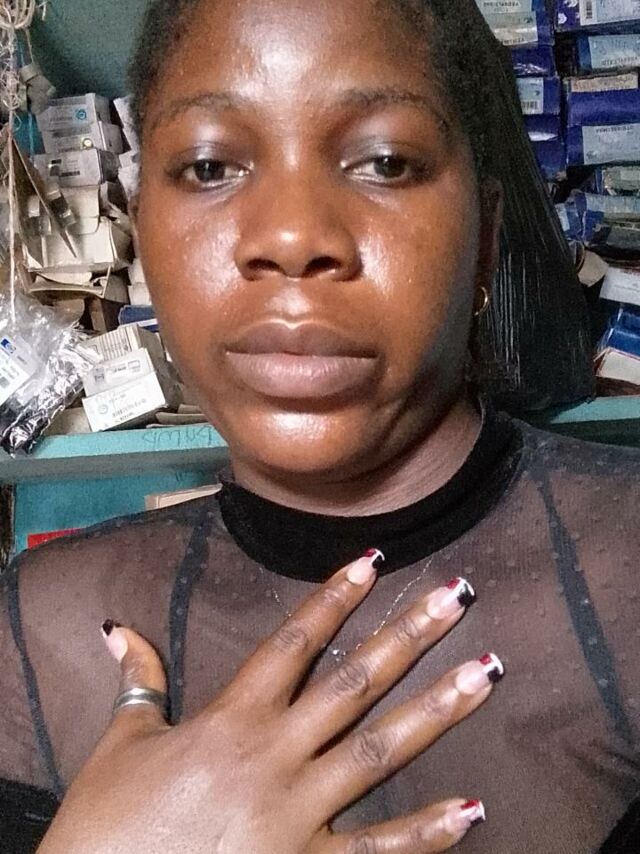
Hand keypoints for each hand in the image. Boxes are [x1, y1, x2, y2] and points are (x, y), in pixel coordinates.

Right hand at [38, 553, 501, 853]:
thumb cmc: (106, 825)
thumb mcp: (120, 743)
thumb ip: (139, 681)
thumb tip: (118, 628)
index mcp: (232, 717)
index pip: (293, 641)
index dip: (334, 598)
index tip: (374, 561)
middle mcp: (275, 752)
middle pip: (354, 681)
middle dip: (409, 634)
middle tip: (458, 596)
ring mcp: (297, 811)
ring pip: (380, 750)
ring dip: (438, 710)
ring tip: (487, 674)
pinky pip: (375, 851)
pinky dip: (426, 833)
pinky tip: (473, 809)